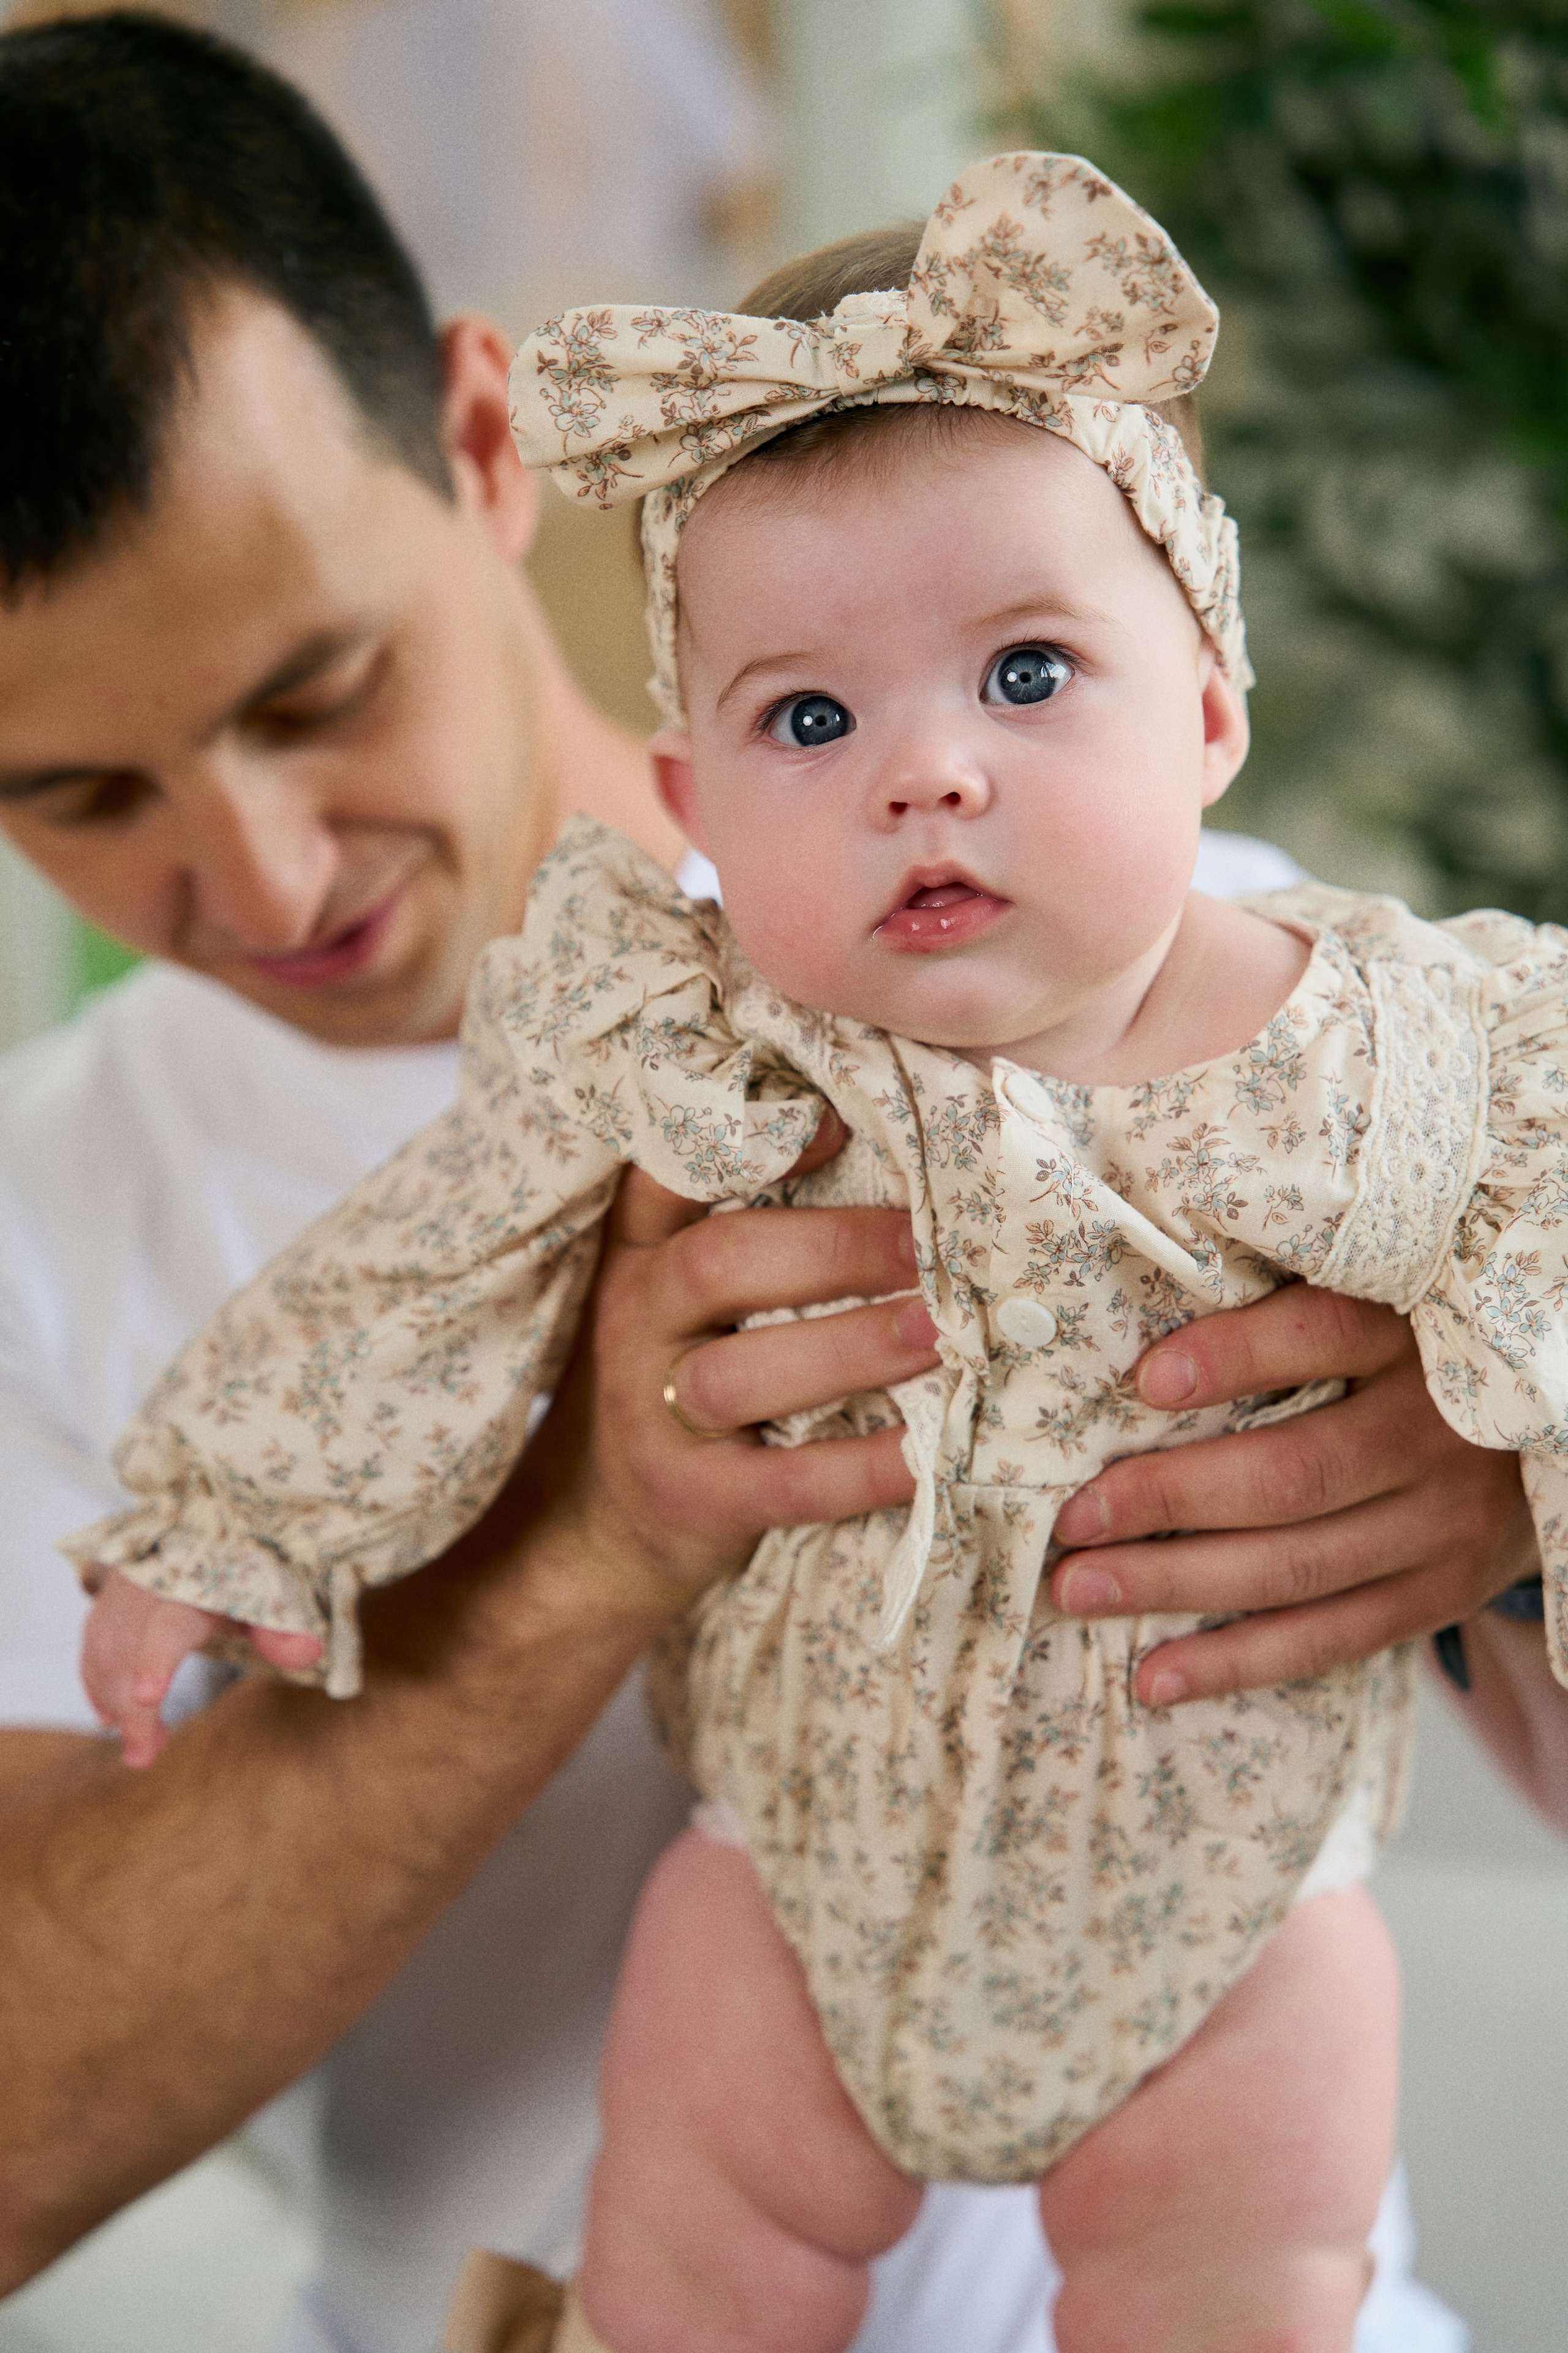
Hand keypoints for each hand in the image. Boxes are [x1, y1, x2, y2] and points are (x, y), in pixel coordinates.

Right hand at [80, 1570, 322, 1767]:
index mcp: (193, 1580)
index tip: (149, 1697)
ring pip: (105, 1654)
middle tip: (143, 1758)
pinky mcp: (109, 1601)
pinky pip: (94, 1646)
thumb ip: (283, 1627)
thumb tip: (306, 1653)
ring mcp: (124, 1591)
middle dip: (132, 1710)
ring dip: (116, 1706)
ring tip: (143, 1748)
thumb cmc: (247, 1567)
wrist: (215, 1526)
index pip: (169, 1624)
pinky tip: (111, 1718)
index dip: (157, 1661)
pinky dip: (98, 1685)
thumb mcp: (272, 1593)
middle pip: (128, 1652)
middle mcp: (150, 1583)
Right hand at [525, 1109, 937, 1625]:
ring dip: (853, 1348)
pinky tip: (930, 1451)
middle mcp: (635, 1321)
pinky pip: (785, 1482)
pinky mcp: (690, 1500)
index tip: (836, 1119)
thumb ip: (749, 1228)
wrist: (597, 1526)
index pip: (668, 1177)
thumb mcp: (680, 1297)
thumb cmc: (678, 1379)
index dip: (743, 1141)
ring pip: (743, 1373)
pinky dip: (863, 1468)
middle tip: (934, 1243)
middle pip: (719, 1264)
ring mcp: (653, 1415)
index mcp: (642, 1255)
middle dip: (837, 1248)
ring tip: (942, 1332)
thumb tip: (881, 1151)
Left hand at [1047, 1287, 1538, 1706]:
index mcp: (1408, 1336)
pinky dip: (1236, 1661)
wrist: (1533, 1443)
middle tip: (1072, 1519)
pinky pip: (1330, 1638)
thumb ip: (1276, 1317)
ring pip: (1298, 1566)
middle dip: (1168, 1500)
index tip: (1140, 1380)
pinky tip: (1154, 1675)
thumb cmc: (1402, 1362)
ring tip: (1080, 1590)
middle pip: (1292, 1473)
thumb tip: (1134, 1348)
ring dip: (1177, 1585)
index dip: (1231, 1357)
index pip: (1320, 1333)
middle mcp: (1435, 1430)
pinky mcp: (1442, 1593)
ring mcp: (1443, 1523)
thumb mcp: (1369, 1314)